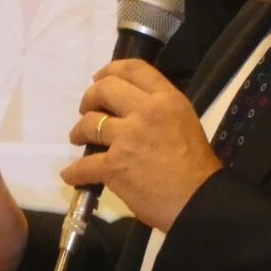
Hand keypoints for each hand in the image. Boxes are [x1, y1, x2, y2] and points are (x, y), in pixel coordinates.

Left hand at [64, 60, 219, 231]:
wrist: (199, 201)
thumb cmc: (197, 167)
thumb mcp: (184, 122)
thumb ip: (160, 111)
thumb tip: (133, 111)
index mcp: (167, 100)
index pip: (134, 69)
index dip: (110, 70)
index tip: (99, 78)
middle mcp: (145, 112)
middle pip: (105, 89)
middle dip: (89, 97)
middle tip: (86, 109)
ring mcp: (127, 138)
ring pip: (89, 123)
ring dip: (78, 131)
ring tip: (78, 138)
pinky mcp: (114, 165)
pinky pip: (83, 166)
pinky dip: (73, 172)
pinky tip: (70, 175)